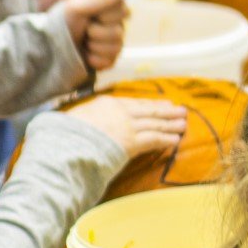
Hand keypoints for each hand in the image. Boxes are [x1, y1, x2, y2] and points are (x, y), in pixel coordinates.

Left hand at [59, 0, 128, 72]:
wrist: (50, 44)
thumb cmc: (63, 22)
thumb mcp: (78, 7)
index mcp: (110, 11)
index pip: (124, 12)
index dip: (106, 15)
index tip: (92, 15)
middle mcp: (115, 26)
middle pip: (119, 32)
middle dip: (96, 32)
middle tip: (84, 29)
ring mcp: (113, 44)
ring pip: (116, 48)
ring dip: (94, 46)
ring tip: (83, 42)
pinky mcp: (109, 59)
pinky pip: (111, 61)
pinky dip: (93, 59)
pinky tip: (85, 54)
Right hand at [64, 96, 186, 160]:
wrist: (66, 144)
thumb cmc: (64, 132)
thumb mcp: (73, 115)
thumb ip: (86, 115)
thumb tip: (79, 118)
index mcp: (107, 103)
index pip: (134, 103)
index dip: (150, 104)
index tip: (161, 103)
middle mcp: (121, 112)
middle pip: (149, 111)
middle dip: (166, 111)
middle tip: (180, 110)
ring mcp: (128, 127)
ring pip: (155, 124)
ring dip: (171, 124)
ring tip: (184, 123)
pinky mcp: (132, 143)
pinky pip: (154, 139)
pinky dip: (166, 139)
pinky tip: (175, 139)